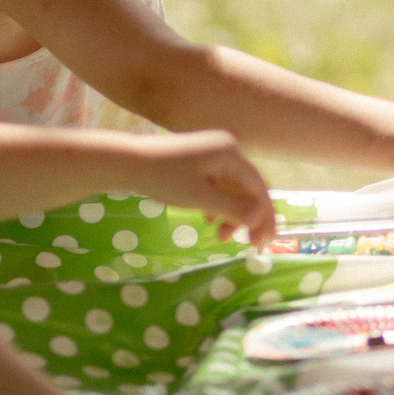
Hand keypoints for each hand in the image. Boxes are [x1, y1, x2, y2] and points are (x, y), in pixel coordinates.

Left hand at [127, 129, 276, 245]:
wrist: (128, 162)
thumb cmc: (164, 179)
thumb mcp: (200, 198)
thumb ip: (232, 208)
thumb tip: (260, 218)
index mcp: (231, 153)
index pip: (258, 187)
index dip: (265, 216)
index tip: (263, 243)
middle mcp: (227, 149)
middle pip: (248, 187)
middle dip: (251, 217)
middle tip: (252, 245)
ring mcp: (213, 152)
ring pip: (233, 187)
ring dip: (233, 213)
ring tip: (222, 237)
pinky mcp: (201, 159)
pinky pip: (219, 184)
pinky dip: (219, 203)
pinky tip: (210, 220)